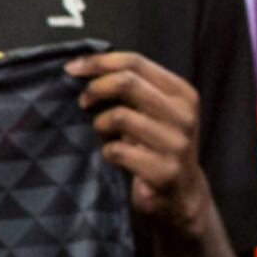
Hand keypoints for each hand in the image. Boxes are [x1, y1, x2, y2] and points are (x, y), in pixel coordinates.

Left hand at [69, 51, 213, 239]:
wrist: (182, 195)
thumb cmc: (158, 145)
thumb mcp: (155, 111)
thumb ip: (134, 88)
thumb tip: (85, 66)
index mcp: (182, 93)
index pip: (135, 62)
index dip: (99, 62)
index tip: (72, 68)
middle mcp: (184, 115)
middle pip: (127, 83)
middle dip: (95, 89)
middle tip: (82, 101)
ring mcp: (176, 144)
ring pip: (119, 116)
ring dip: (100, 124)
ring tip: (104, 134)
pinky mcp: (164, 171)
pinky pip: (117, 151)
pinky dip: (106, 151)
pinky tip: (113, 156)